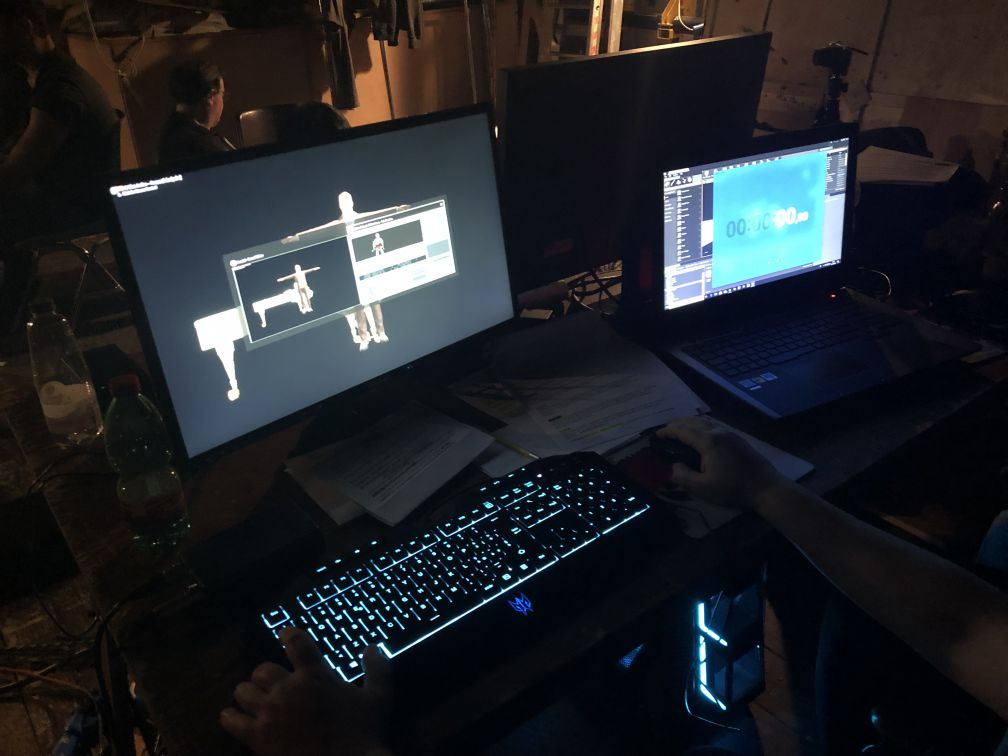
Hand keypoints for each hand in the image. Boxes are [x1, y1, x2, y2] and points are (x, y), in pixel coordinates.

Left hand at [220, 628, 392, 755]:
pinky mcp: (257, 737)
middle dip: (266, 675)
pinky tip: (233, 717)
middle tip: (272, 683)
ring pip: (243, 691)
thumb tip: (372, 648)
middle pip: (262, 669)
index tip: (284, 634)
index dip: (287, 634)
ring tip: (254, 699)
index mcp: (315, 675)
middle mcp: (288, 689)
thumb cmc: (364, 734)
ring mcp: (270, 713)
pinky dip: (230, 717)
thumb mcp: (379, 698)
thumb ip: (377, 669)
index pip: (296, 642)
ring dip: (248, 693)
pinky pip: (231, 721)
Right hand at [656, 416, 783, 509]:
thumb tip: (674, 466)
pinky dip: (701, 425)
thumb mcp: (703, 488)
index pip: (682, 430)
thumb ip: (683, 476)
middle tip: (665, 431)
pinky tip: (702, 433)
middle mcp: (718, 432)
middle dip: (677, 424)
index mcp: (708, 441)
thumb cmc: (733, 488)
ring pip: (705, 421)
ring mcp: (729, 433)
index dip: (667, 431)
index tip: (656, 435)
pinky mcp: (737, 438)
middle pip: (693, 421)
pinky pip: (714, 424)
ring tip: (680, 429)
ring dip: (689, 423)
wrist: (765, 487)